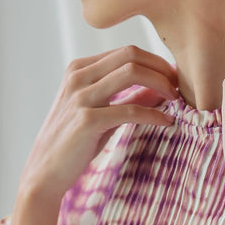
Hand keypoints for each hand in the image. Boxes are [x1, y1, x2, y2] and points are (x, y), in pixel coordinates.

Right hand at [19, 45, 177, 204]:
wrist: (45, 172)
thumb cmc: (76, 142)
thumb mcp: (104, 113)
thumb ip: (129, 97)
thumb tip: (160, 88)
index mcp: (79, 69)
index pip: (126, 52)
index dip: (155, 62)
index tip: (174, 78)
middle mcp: (78, 77)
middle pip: (130, 55)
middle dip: (161, 67)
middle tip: (179, 86)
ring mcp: (81, 97)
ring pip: (131, 73)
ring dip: (161, 84)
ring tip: (176, 100)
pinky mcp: (87, 120)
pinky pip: (130, 109)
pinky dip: (154, 114)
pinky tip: (166, 122)